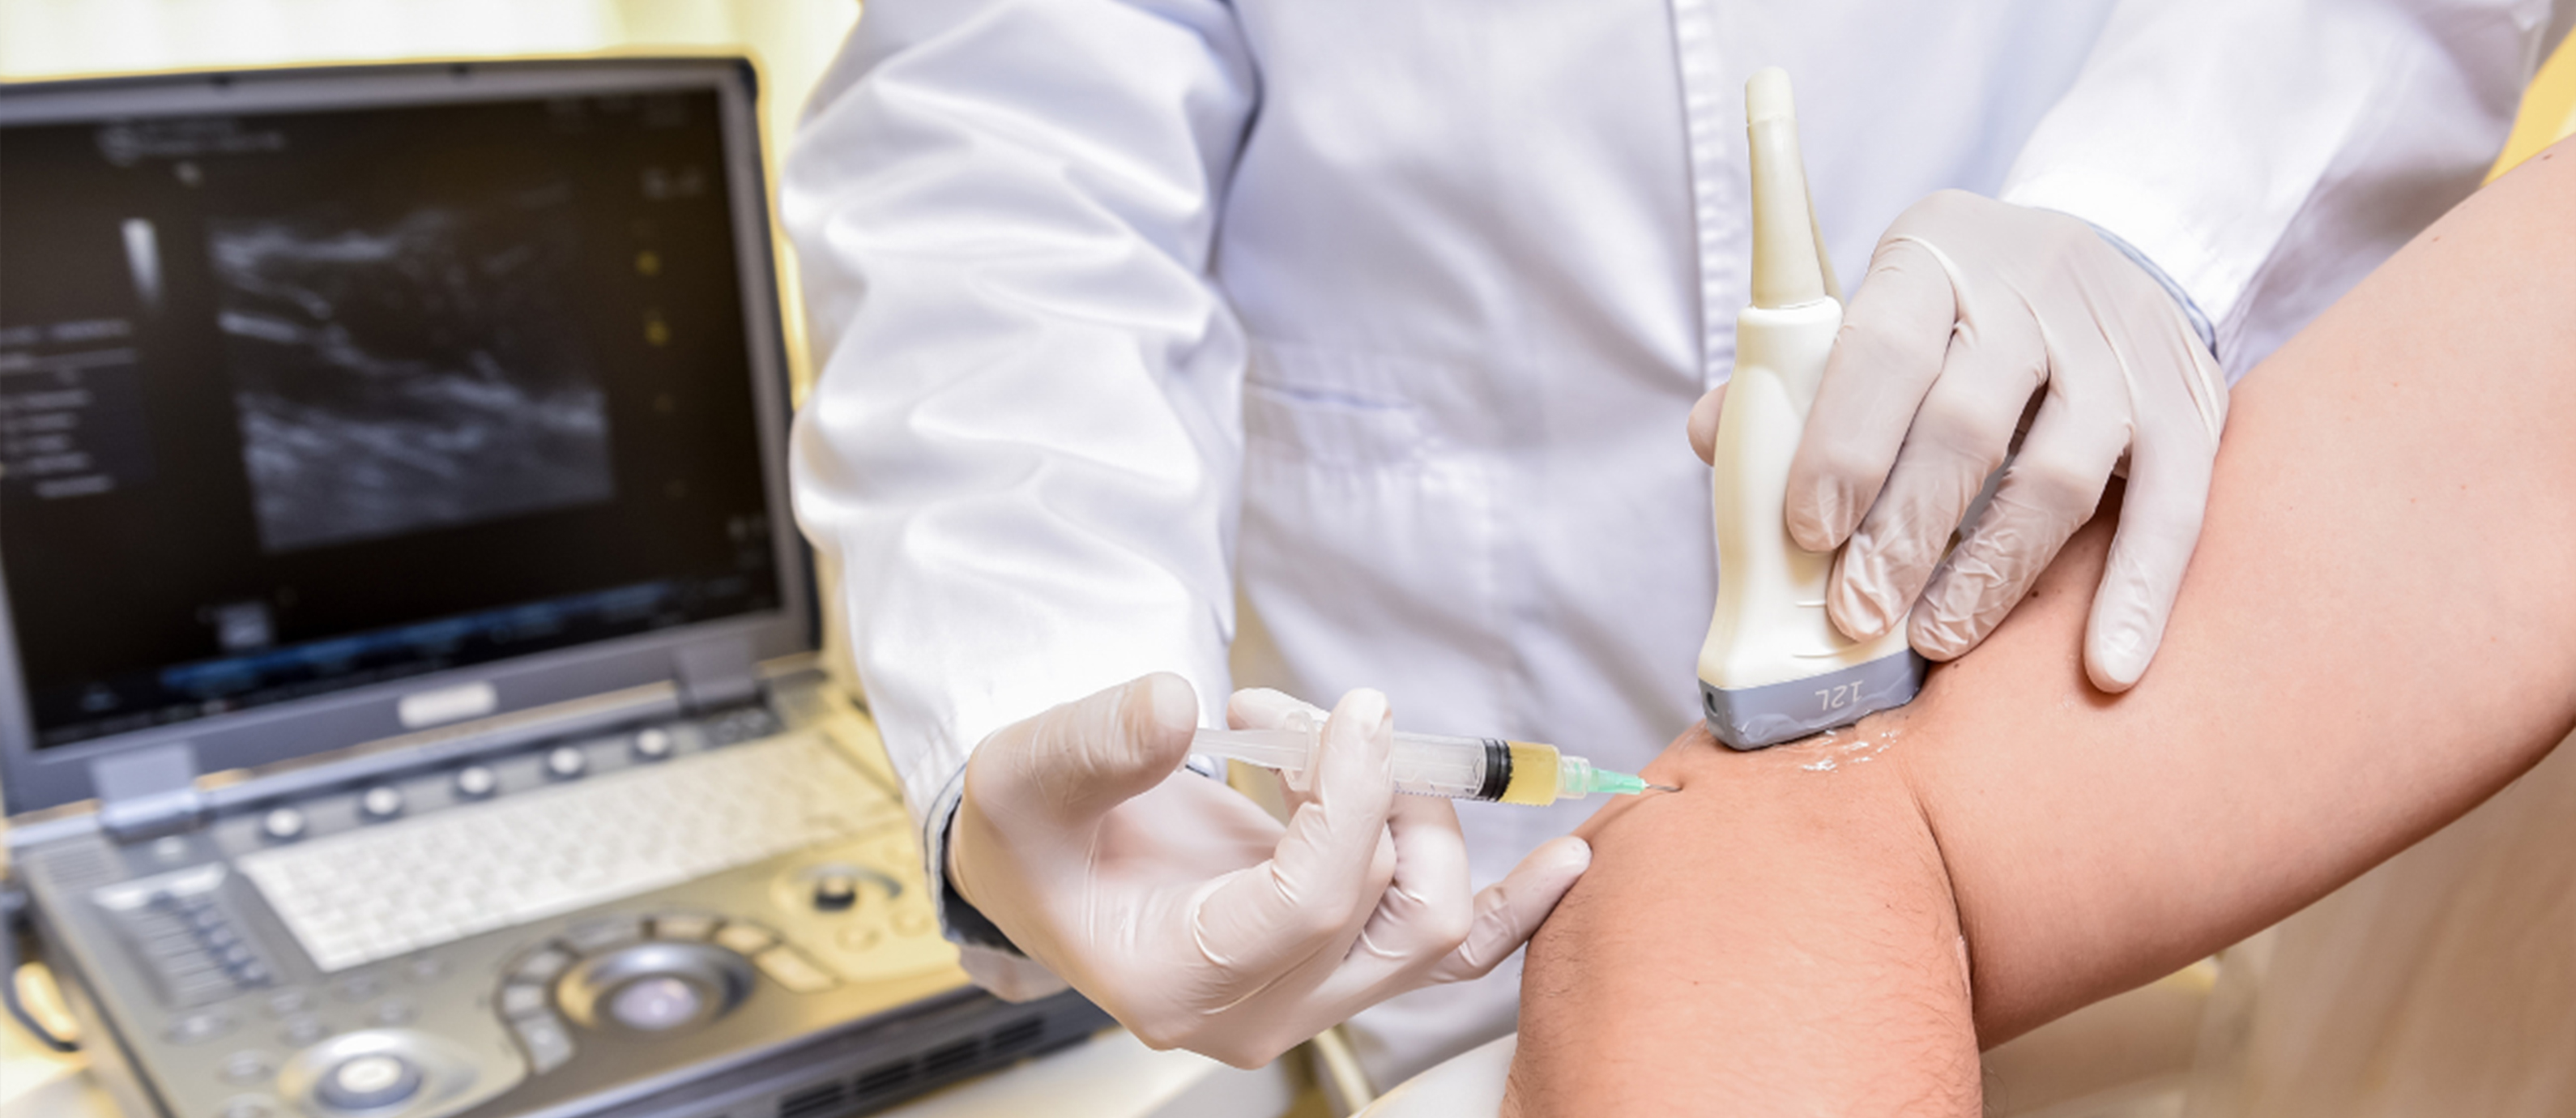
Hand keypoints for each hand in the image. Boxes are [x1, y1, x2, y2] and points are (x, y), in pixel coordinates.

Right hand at [948, 673, 1590, 1066]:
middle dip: (1382, 795)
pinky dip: (1511, 905)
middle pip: (1392, 918)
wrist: (1041, 856)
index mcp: (1178, 982)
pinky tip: (1569, 860)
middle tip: (1324, 720)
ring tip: (1339, 742)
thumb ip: (1098, 742)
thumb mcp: (1029, 772)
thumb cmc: (1033, 825)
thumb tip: (1179, 705)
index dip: (1350, 799)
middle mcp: (1254, 1014)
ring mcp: (1307, 998)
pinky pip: (1452, 953)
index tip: (1354, 713)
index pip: (1307, 904)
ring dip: (1417, 817)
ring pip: (1433, 929)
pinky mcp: (1342, 964)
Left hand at [1693, 191, 2226, 690]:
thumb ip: (1798, 376)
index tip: (1809, 532)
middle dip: (1903, 533)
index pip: (1882, 348)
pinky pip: (2170, 512)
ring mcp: (2122, 351)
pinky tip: (2103, 665)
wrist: (2117, 248)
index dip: (1842, 445)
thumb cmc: (1960, 309)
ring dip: (1991, 574)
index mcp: (1935, 256)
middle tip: (1857, 616)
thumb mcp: (1881, 305)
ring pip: (2056, 477)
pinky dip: (2136, 594)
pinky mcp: (2190, 407)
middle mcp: (2034, 290)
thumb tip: (1718, 438)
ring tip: (1935, 639)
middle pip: (1964, 426)